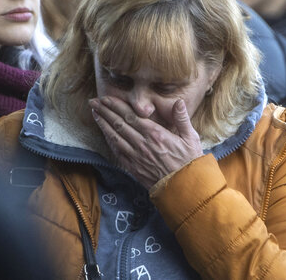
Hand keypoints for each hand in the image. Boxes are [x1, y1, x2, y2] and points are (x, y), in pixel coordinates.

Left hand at [89, 96, 203, 188]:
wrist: (183, 188)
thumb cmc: (189, 162)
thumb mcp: (191, 138)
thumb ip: (182, 119)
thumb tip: (179, 102)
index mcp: (155, 134)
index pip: (131, 116)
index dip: (117, 106)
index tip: (106, 98)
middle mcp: (142, 144)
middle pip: (118, 124)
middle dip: (105, 111)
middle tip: (93, 101)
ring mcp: (136, 156)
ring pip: (114, 137)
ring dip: (103, 124)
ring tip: (94, 113)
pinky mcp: (133, 167)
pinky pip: (117, 152)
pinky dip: (109, 141)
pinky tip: (104, 134)